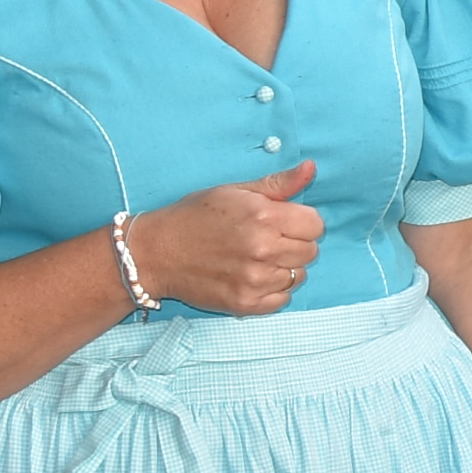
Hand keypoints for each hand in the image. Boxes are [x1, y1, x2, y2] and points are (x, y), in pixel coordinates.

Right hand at [133, 159, 324, 315]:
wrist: (156, 253)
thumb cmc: (195, 217)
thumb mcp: (235, 191)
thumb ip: (278, 184)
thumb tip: (311, 168)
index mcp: (263, 216)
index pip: (316, 225)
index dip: (302, 222)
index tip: (283, 222)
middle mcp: (263, 250)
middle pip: (311, 252)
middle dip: (295, 244)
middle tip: (267, 240)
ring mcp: (255, 280)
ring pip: (298, 276)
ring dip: (284, 268)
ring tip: (256, 258)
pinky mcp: (246, 304)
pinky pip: (283, 299)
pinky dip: (273, 290)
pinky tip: (251, 277)